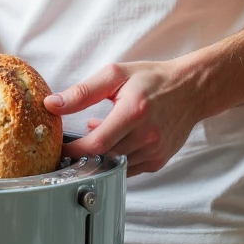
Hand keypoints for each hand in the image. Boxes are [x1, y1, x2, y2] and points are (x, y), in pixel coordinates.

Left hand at [45, 58, 204, 175]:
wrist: (191, 90)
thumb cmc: (153, 79)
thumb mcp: (116, 75)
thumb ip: (83, 92)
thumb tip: (53, 104)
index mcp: (133, 112)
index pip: (97, 143)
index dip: (74, 150)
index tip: (61, 147)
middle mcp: (146, 136)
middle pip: (104, 157)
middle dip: (84, 153)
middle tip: (73, 142)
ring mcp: (154, 152)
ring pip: (115, 165)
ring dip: (101, 155)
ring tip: (98, 134)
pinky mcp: (158, 161)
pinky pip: (129, 168)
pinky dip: (116, 158)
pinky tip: (116, 140)